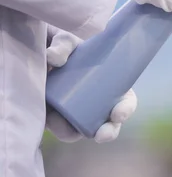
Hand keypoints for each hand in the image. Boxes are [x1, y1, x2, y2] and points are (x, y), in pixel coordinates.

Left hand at [45, 26, 137, 142]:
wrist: (40, 53)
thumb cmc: (64, 48)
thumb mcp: (67, 42)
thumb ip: (62, 45)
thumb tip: (55, 59)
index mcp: (111, 87)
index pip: (125, 102)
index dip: (126, 110)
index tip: (118, 114)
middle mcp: (97, 104)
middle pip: (109, 124)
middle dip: (108, 132)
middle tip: (101, 135)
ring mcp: (77, 113)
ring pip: (83, 130)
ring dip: (76, 132)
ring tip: (63, 125)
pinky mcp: (58, 117)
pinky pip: (63, 129)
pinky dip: (60, 129)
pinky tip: (53, 123)